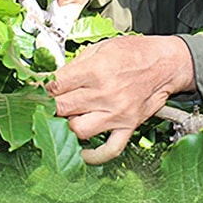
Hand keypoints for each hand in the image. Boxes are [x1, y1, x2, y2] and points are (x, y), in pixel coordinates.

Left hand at [45, 35, 195, 163]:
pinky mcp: (128, 126)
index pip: (56, 85)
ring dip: (65, 128)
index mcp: (96, 70)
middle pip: (62, 108)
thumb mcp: (102, 47)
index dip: (41, 89)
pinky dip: (93, 156)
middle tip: (43, 107)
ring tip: (63, 121)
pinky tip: (81, 152)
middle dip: (48, 108)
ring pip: (78, 130)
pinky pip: (109, 149)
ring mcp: (117, 113)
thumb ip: (76, 64)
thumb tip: (54, 79)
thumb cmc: (135, 52)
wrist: (166, 63)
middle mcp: (105, 93)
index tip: (35, 92)